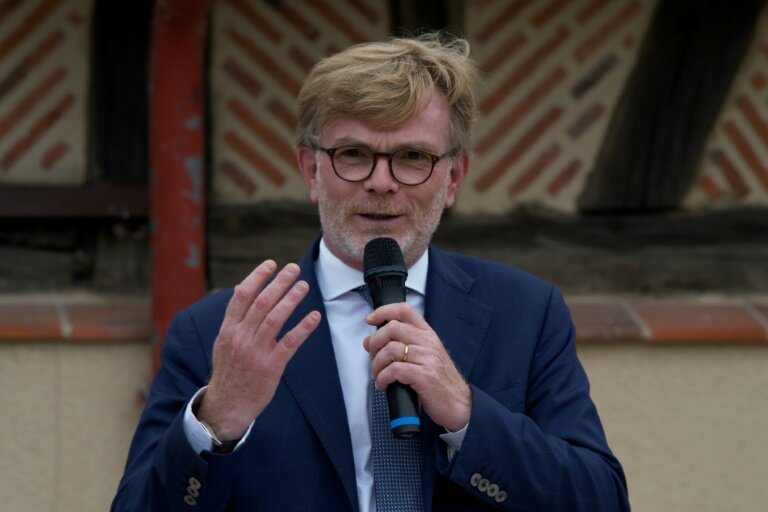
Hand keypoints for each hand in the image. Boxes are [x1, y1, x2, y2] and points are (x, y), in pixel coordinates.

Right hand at [196, 260, 320, 439]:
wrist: (227, 405)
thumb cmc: (229, 371)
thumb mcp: (223, 343)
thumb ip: (234, 318)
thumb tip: (242, 288)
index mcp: (228, 329)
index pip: (242, 296)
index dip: (257, 277)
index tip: (271, 264)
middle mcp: (241, 338)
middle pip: (262, 303)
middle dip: (279, 282)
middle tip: (294, 268)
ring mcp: (256, 352)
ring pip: (275, 318)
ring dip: (291, 299)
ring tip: (304, 286)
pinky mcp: (271, 367)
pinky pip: (289, 343)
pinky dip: (303, 327)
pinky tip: (314, 316)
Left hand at [363, 303, 470, 431]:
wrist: (459, 404)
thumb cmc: (439, 382)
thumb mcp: (424, 357)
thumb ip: (401, 346)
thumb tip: (370, 341)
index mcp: (428, 335)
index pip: (405, 311)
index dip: (384, 311)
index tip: (370, 320)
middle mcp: (428, 343)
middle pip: (392, 328)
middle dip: (375, 343)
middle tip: (372, 357)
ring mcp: (428, 359)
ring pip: (390, 350)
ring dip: (377, 364)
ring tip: (378, 375)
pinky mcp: (425, 376)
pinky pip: (394, 370)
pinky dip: (382, 378)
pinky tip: (383, 384)